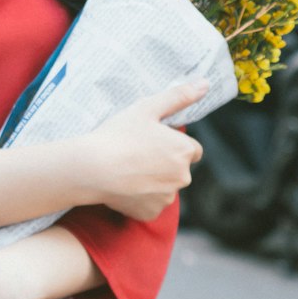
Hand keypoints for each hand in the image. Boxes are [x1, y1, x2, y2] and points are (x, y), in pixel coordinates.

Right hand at [82, 82, 205, 221]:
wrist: (92, 168)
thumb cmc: (119, 134)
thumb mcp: (147, 108)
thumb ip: (179, 96)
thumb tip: (205, 84)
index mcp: (184, 151)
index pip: (192, 149)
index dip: (174, 143)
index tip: (154, 140)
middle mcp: (182, 177)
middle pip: (178, 169)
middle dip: (164, 162)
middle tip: (137, 152)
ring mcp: (166, 198)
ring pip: (164, 187)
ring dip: (153, 180)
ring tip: (128, 168)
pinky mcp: (150, 213)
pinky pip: (150, 203)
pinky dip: (141, 197)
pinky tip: (124, 185)